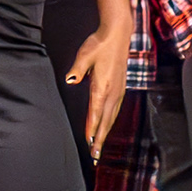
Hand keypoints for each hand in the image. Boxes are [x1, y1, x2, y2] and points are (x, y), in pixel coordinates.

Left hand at [67, 19, 129, 155]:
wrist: (118, 35)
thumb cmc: (99, 44)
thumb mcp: (84, 54)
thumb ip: (77, 69)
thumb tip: (70, 80)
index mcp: (103, 87)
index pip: (96, 113)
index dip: (92, 129)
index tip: (88, 144)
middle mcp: (113, 92)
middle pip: (105, 120)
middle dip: (99, 138)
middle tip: (95, 156)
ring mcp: (119, 91)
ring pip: (111, 117)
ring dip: (105, 132)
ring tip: (99, 146)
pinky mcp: (121, 88)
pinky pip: (115, 109)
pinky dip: (109, 121)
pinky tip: (106, 126)